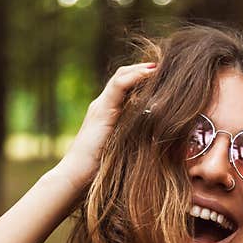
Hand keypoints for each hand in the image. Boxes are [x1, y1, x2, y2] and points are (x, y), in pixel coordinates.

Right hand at [55, 62, 157, 193]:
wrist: (76, 177)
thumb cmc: (101, 171)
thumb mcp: (124, 150)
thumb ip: (135, 139)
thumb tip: (159, 141)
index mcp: (108, 113)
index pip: (125, 86)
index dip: (142, 78)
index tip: (162, 76)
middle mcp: (102, 105)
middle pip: (123, 77)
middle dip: (143, 69)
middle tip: (166, 66)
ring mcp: (100, 106)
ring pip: (121, 77)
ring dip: (141, 70)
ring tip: (160, 66)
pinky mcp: (101, 111)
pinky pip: (119, 86)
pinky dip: (135, 77)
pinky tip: (150, 74)